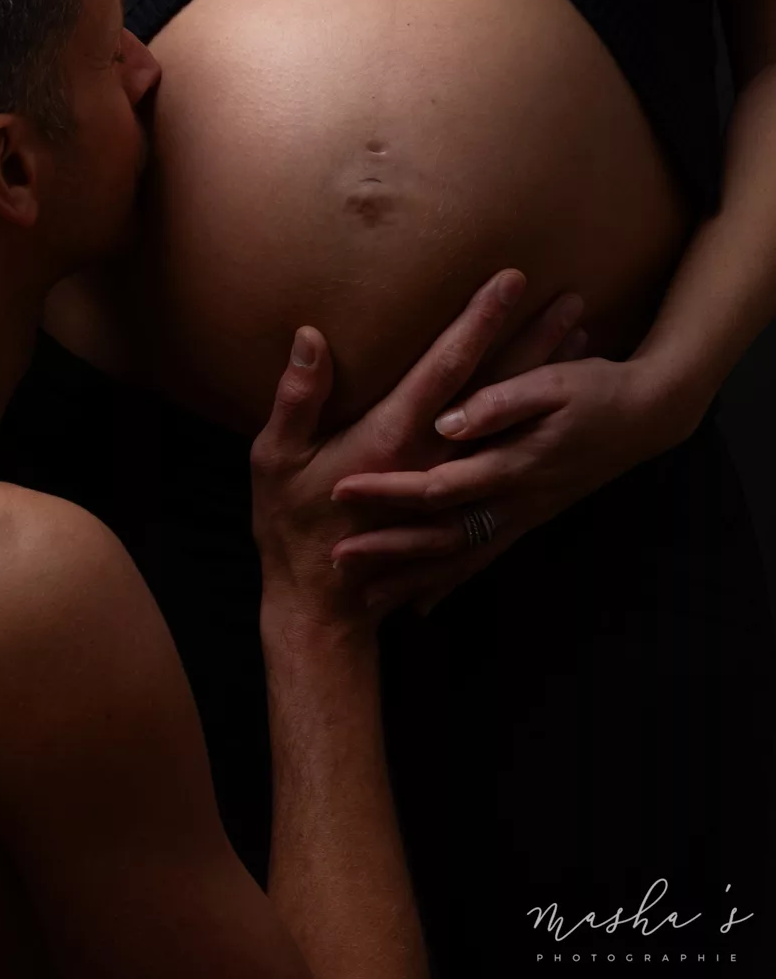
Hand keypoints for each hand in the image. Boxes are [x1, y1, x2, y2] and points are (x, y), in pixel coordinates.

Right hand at [250, 268, 579, 627]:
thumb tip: (312, 335)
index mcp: (393, 441)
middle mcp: (436, 460)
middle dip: (533, 342)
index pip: (447, 368)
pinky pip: (515, 454)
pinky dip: (539, 422)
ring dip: (547, 378)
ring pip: (515, 421)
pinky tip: (558, 398)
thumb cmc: (289, 525)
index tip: (509, 281)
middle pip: (498, 391)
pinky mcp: (464, 509)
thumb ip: (298, 397)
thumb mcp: (275, 458)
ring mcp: (457, 489)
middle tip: (571, 300)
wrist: (320, 609)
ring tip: (579, 337)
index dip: (478, 322)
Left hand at [326, 348, 673, 614]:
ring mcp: (524, 515)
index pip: (438, 485)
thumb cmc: (596, 390)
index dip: (390, 490)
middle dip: (389, 550)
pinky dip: (451, 582)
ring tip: (368, 601)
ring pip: (461, 558)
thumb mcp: (551, 384)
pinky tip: (424, 604)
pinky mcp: (530, 518)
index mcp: (512, 465)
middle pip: (441, 535)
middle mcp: (515, 500)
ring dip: (414, 578)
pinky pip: (484, 559)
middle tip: (339, 562)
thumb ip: (498, 403)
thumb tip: (446, 421)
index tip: (343, 490)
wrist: (649, 418)